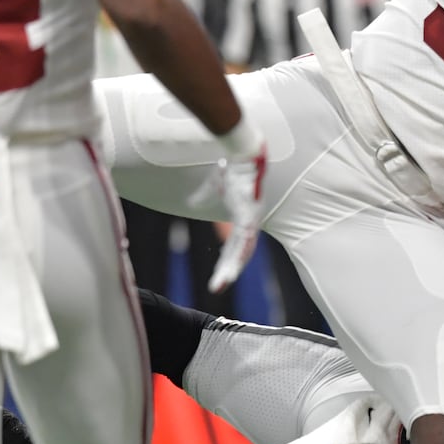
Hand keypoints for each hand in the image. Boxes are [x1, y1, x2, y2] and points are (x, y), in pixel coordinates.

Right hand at [188, 142, 266, 293]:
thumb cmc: (233, 169)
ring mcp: (251, 221)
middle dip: (227, 271)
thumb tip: (191, 204)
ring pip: (243, 251)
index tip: (218, 277)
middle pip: (238, 254)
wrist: (243, 154)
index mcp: (243, 220)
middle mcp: (250, 224)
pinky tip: (233, 266)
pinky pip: (244, 240)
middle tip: (215, 289)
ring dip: (232, 268)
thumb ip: (204, 197)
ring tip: (222, 284)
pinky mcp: (249, 217)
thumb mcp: (213, 187)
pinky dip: (239, 254)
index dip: (226, 262)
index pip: (233, 246)